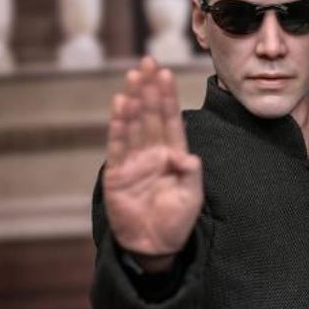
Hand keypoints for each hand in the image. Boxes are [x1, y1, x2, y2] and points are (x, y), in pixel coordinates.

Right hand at [103, 56, 203, 271]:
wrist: (154, 246)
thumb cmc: (176, 222)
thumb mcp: (191, 199)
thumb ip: (191, 176)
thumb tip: (188, 157)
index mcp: (173, 156)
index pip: (170, 120)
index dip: (167, 97)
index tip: (165, 73)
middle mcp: (152, 154)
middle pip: (150, 115)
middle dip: (149, 89)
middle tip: (147, 62)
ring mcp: (133, 162)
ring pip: (133, 126)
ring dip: (133, 102)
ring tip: (133, 79)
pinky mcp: (117, 175)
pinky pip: (118, 147)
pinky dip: (118, 128)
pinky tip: (119, 107)